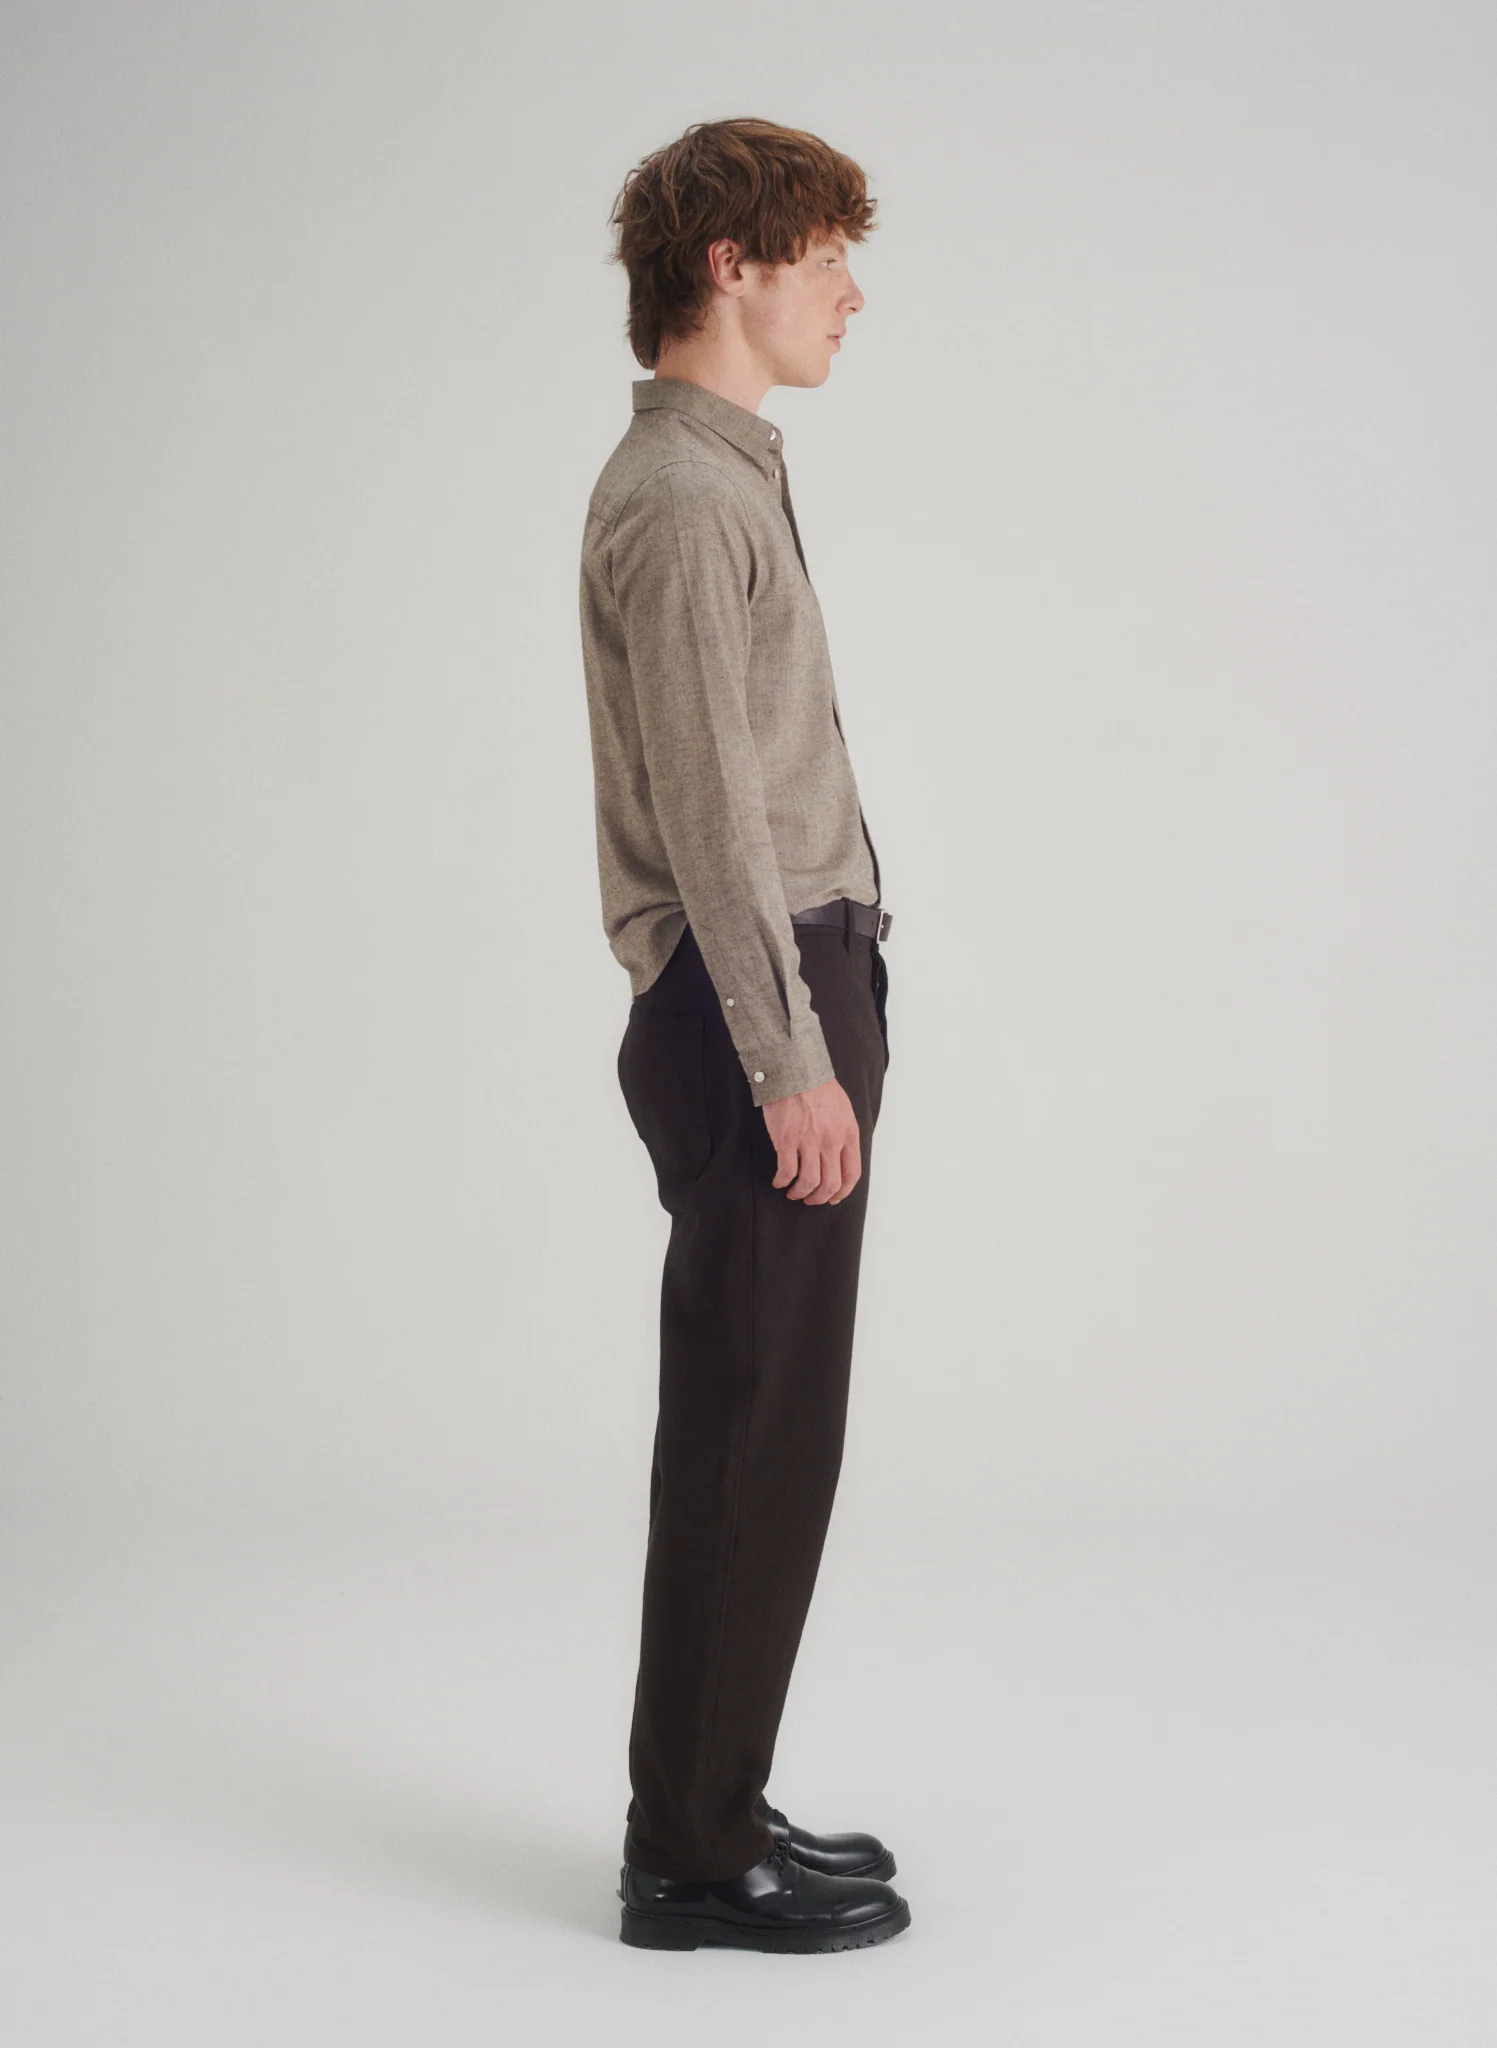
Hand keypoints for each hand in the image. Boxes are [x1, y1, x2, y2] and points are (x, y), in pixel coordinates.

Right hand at [761, 1077, 861, 1204]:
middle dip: (820, 1198)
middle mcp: (831, 1141)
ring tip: (793, 1193)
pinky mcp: (787, 1141)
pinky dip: (782, 1181)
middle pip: (830, 1184)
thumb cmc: (817, 1087)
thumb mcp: (843, 1110)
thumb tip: (841, 1157)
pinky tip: (779, 1181)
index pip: (852, 1174)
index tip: (833, 1197)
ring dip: (800, 1193)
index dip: (843, 1192)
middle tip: (811, 1199)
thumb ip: (844, 1134)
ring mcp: (809, 1142)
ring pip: (809, 1183)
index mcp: (848, 1134)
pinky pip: (786, 1172)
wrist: (794, 1070)